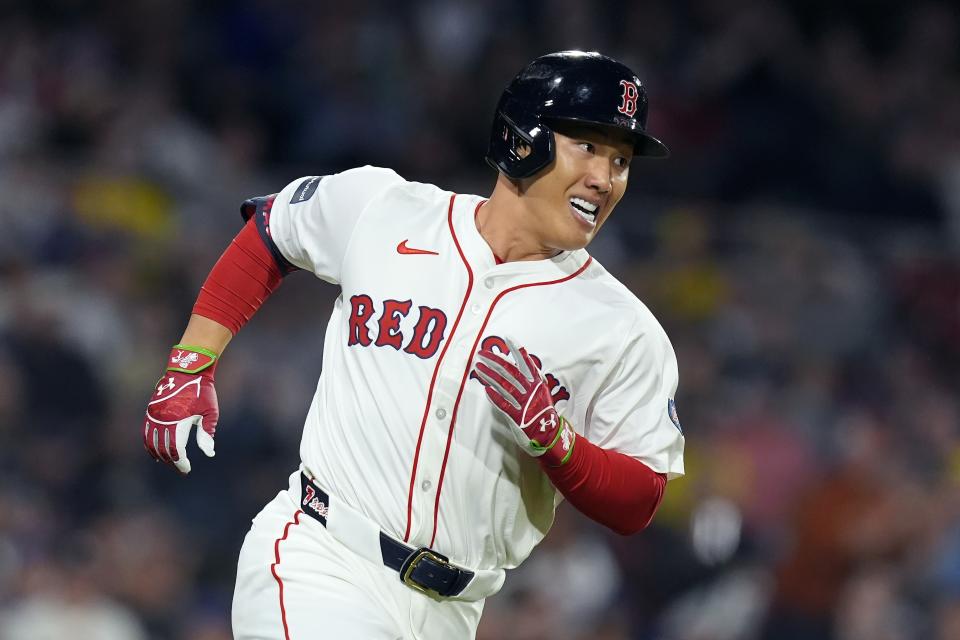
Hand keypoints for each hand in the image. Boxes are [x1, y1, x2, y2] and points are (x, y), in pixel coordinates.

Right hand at [143, 345, 219, 473]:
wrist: (188, 370)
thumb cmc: (203, 391)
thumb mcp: (210, 413)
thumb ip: (206, 433)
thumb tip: (209, 453)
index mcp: (178, 421)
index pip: (176, 450)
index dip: (180, 462)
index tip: (187, 469)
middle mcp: (163, 419)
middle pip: (163, 448)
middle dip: (172, 461)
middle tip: (181, 468)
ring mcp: (154, 415)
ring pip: (151, 442)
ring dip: (159, 455)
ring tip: (169, 462)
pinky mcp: (150, 410)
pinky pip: (146, 431)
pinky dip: (149, 443)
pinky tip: (155, 451)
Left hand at [473, 338, 574, 465]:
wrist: (550, 435)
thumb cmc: (542, 411)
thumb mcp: (541, 390)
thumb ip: (531, 377)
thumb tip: (517, 361)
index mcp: (538, 382)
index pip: (526, 361)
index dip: (516, 349)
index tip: (507, 338)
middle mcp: (531, 390)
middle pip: (509, 371)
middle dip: (494, 360)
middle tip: (481, 353)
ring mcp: (524, 403)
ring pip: (503, 385)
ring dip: (489, 375)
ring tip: (478, 368)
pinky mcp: (517, 416)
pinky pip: (503, 404)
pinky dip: (494, 396)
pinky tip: (485, 389)